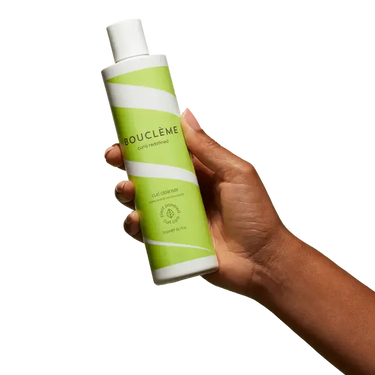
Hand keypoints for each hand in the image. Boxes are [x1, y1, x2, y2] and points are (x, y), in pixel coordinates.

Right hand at [101, 105, 293, 297]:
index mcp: (198, 170)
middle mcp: (182, 190)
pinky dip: (132, 225)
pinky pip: (143, 231)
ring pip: (138, 200)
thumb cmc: (255, 215)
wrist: (261, 261)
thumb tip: (185, 113)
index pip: (165, 149)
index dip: (144, 139)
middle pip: (145, 172)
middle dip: (124, 162)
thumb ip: (210, 147)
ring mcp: (173, 215)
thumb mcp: (237, 173)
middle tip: (113, 156)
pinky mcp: (169, 241)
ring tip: (126, 190)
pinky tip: (135, 221)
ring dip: (123, 192)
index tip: (126, 130)